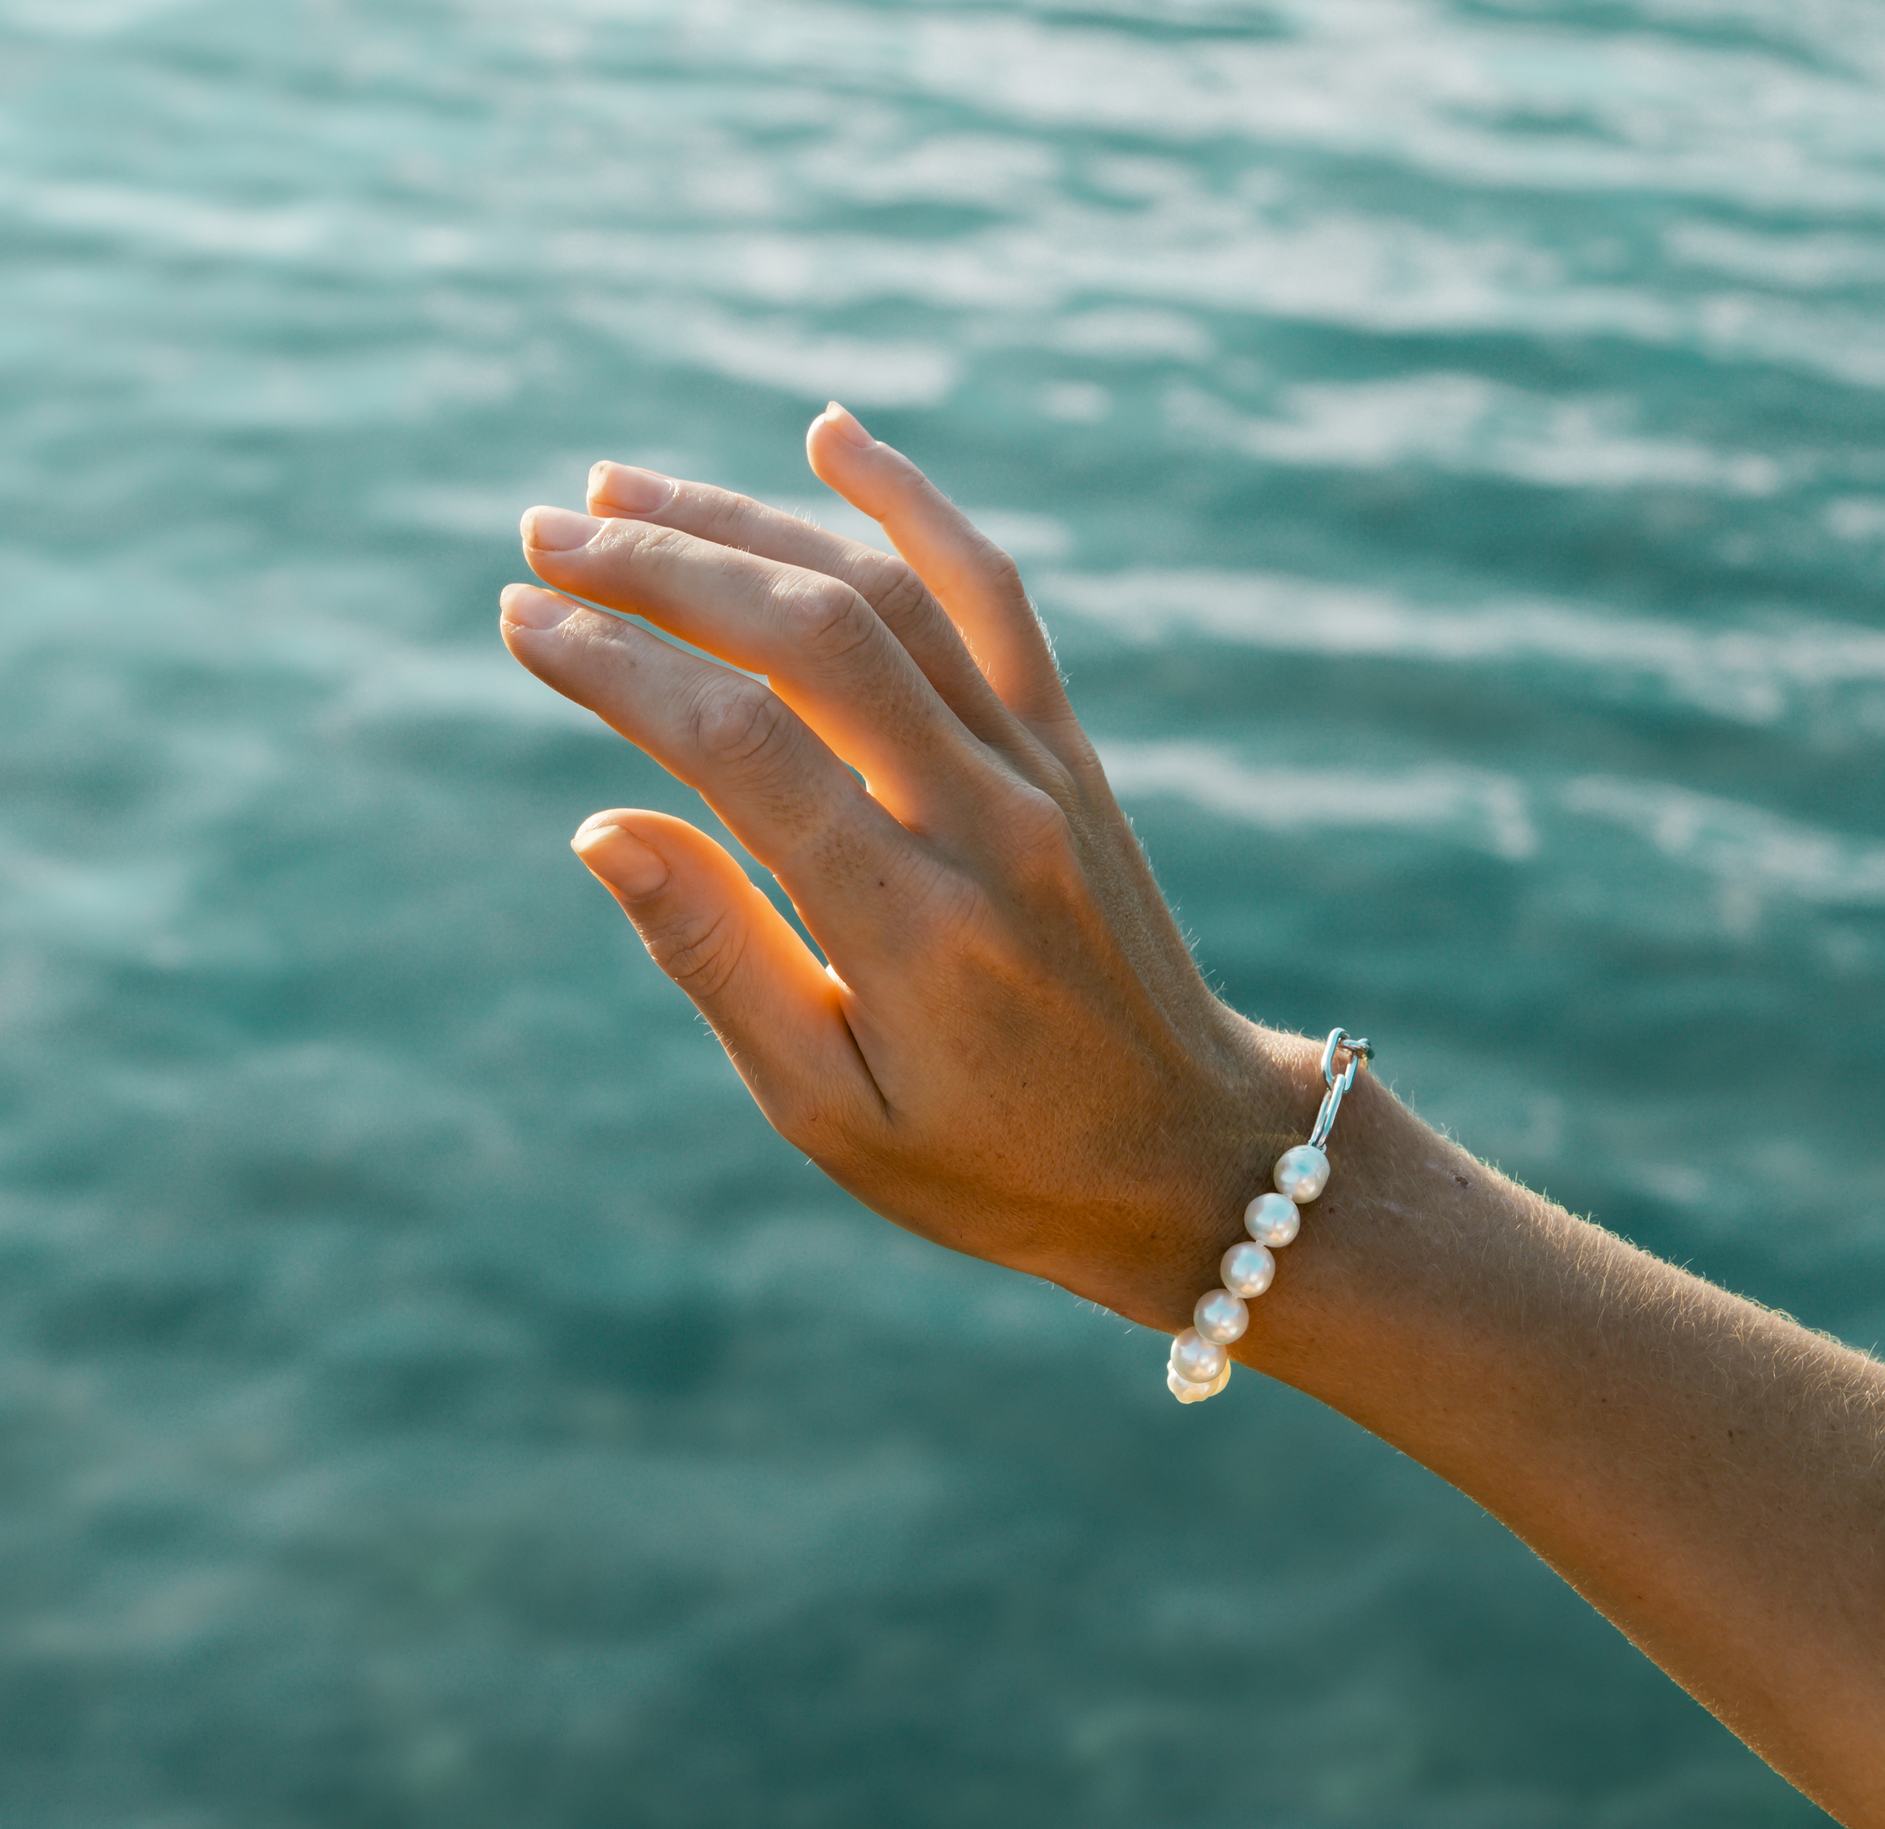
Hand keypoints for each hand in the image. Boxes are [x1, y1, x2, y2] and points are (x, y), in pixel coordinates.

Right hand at [499, 404, 1319, 1333]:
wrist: (1186, 1150)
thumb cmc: (992, 1159)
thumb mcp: (830, 1110)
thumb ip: (719, 961)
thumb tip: (601, 828)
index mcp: (911, 929)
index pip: (740, 745)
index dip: (617, 668)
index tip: (521, 620)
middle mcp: (986, 822)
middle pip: (814, 634)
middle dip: (663, 569)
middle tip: (546, 534)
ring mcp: (1042, 771)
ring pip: (892, 594)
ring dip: (752, 526)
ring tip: (626, 494)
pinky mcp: (1071, 751)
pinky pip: (996, 595)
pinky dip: (914, 506)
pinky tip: (832, 438)